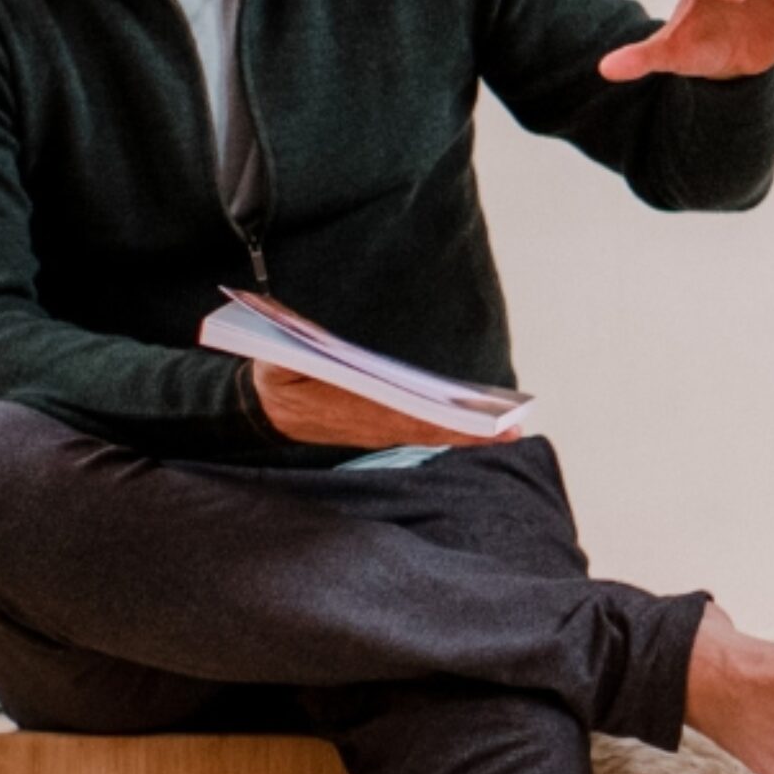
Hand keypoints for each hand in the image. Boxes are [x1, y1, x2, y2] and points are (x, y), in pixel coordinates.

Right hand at [251, 359, 505, 449]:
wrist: (264, 411)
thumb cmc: (275, 376)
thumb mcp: (275, 360)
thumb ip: (291, 349)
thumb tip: (306, 338)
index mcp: (346, 408)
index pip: (397, 415)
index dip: (433, 418)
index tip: (464, 420)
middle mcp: (367, 425)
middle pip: (424, 429)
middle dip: (466, 431)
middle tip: (509, 430)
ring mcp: (376, 431)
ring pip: (427, 434)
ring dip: (466, 435)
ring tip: (508, 429)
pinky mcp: (381, 430)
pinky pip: (421, 432)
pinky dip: (452, 431)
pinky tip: (481, 426)